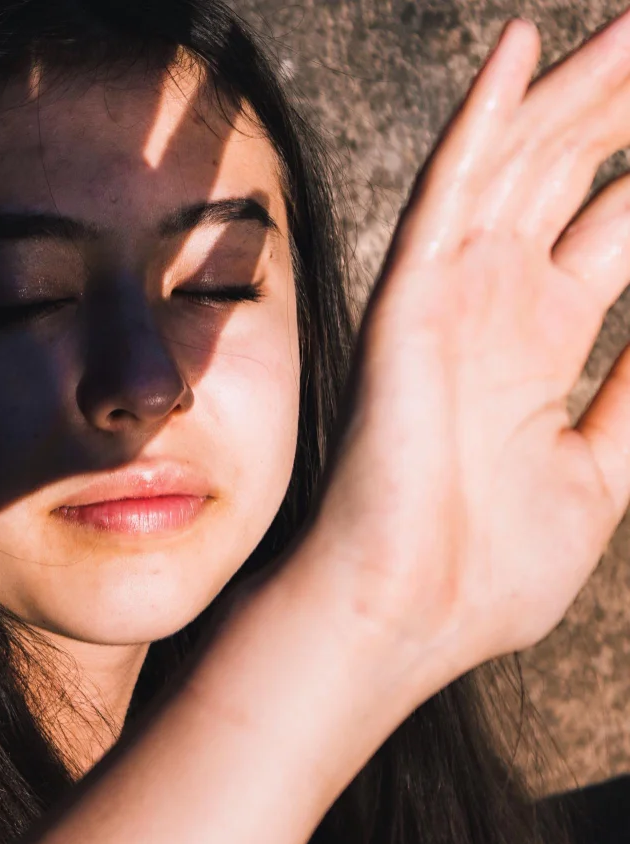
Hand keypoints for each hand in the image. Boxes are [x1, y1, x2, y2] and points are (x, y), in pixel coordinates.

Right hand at [302, 10, 629, 678]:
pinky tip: (522, 50)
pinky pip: (447, 192)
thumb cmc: (488, 566)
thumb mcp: (604, 471)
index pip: (612, 223)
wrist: (410, 613)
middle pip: (569, 175)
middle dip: (623, 105)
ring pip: (519, 163)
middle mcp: (498, 303)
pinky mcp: (413, 301)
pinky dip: (483, 120)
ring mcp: (453, 295)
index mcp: (541, 339)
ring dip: (573, 90)